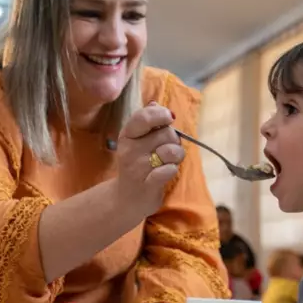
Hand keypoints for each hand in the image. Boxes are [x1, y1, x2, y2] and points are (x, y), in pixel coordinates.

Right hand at [116, 102, 183, 216]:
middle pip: (166, 133)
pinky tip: (166, 173)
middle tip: (167, 150)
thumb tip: (154, 102)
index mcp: (127, 135)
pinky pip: (170, 169)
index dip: (161, 114)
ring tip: (168, 162)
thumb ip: (147, 121)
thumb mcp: (137, 141)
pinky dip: (172, 170)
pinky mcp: (147, 184)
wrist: (126, 199)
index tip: (169, 118)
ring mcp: (137, 168)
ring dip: (177, 156)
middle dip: (174, 140)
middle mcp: (130, 149)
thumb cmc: (137, 166)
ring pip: (172, 151)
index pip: (143, 116)